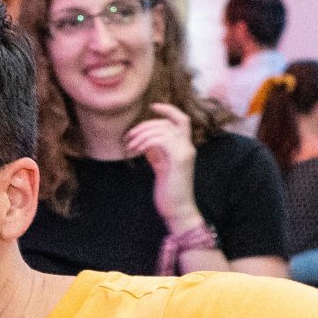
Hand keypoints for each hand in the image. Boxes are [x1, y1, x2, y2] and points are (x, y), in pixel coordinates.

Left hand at [124, 102, 200, 230]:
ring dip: (143, 134)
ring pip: (163, 129)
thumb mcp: (161, 166)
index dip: (168, 110)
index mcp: (184, 147)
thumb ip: (156, 152)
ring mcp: (185, 152)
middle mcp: (188, 147)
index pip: (181, 120)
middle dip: (145, 126)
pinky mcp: (179, 159)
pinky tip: (137, 151)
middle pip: (168, 123)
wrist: (178, 210)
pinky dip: (147, 141)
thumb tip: (144, 140)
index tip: (152, 107)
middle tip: (129, 136)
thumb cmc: (168, 192)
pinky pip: (162, 139)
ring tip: (130, 146)